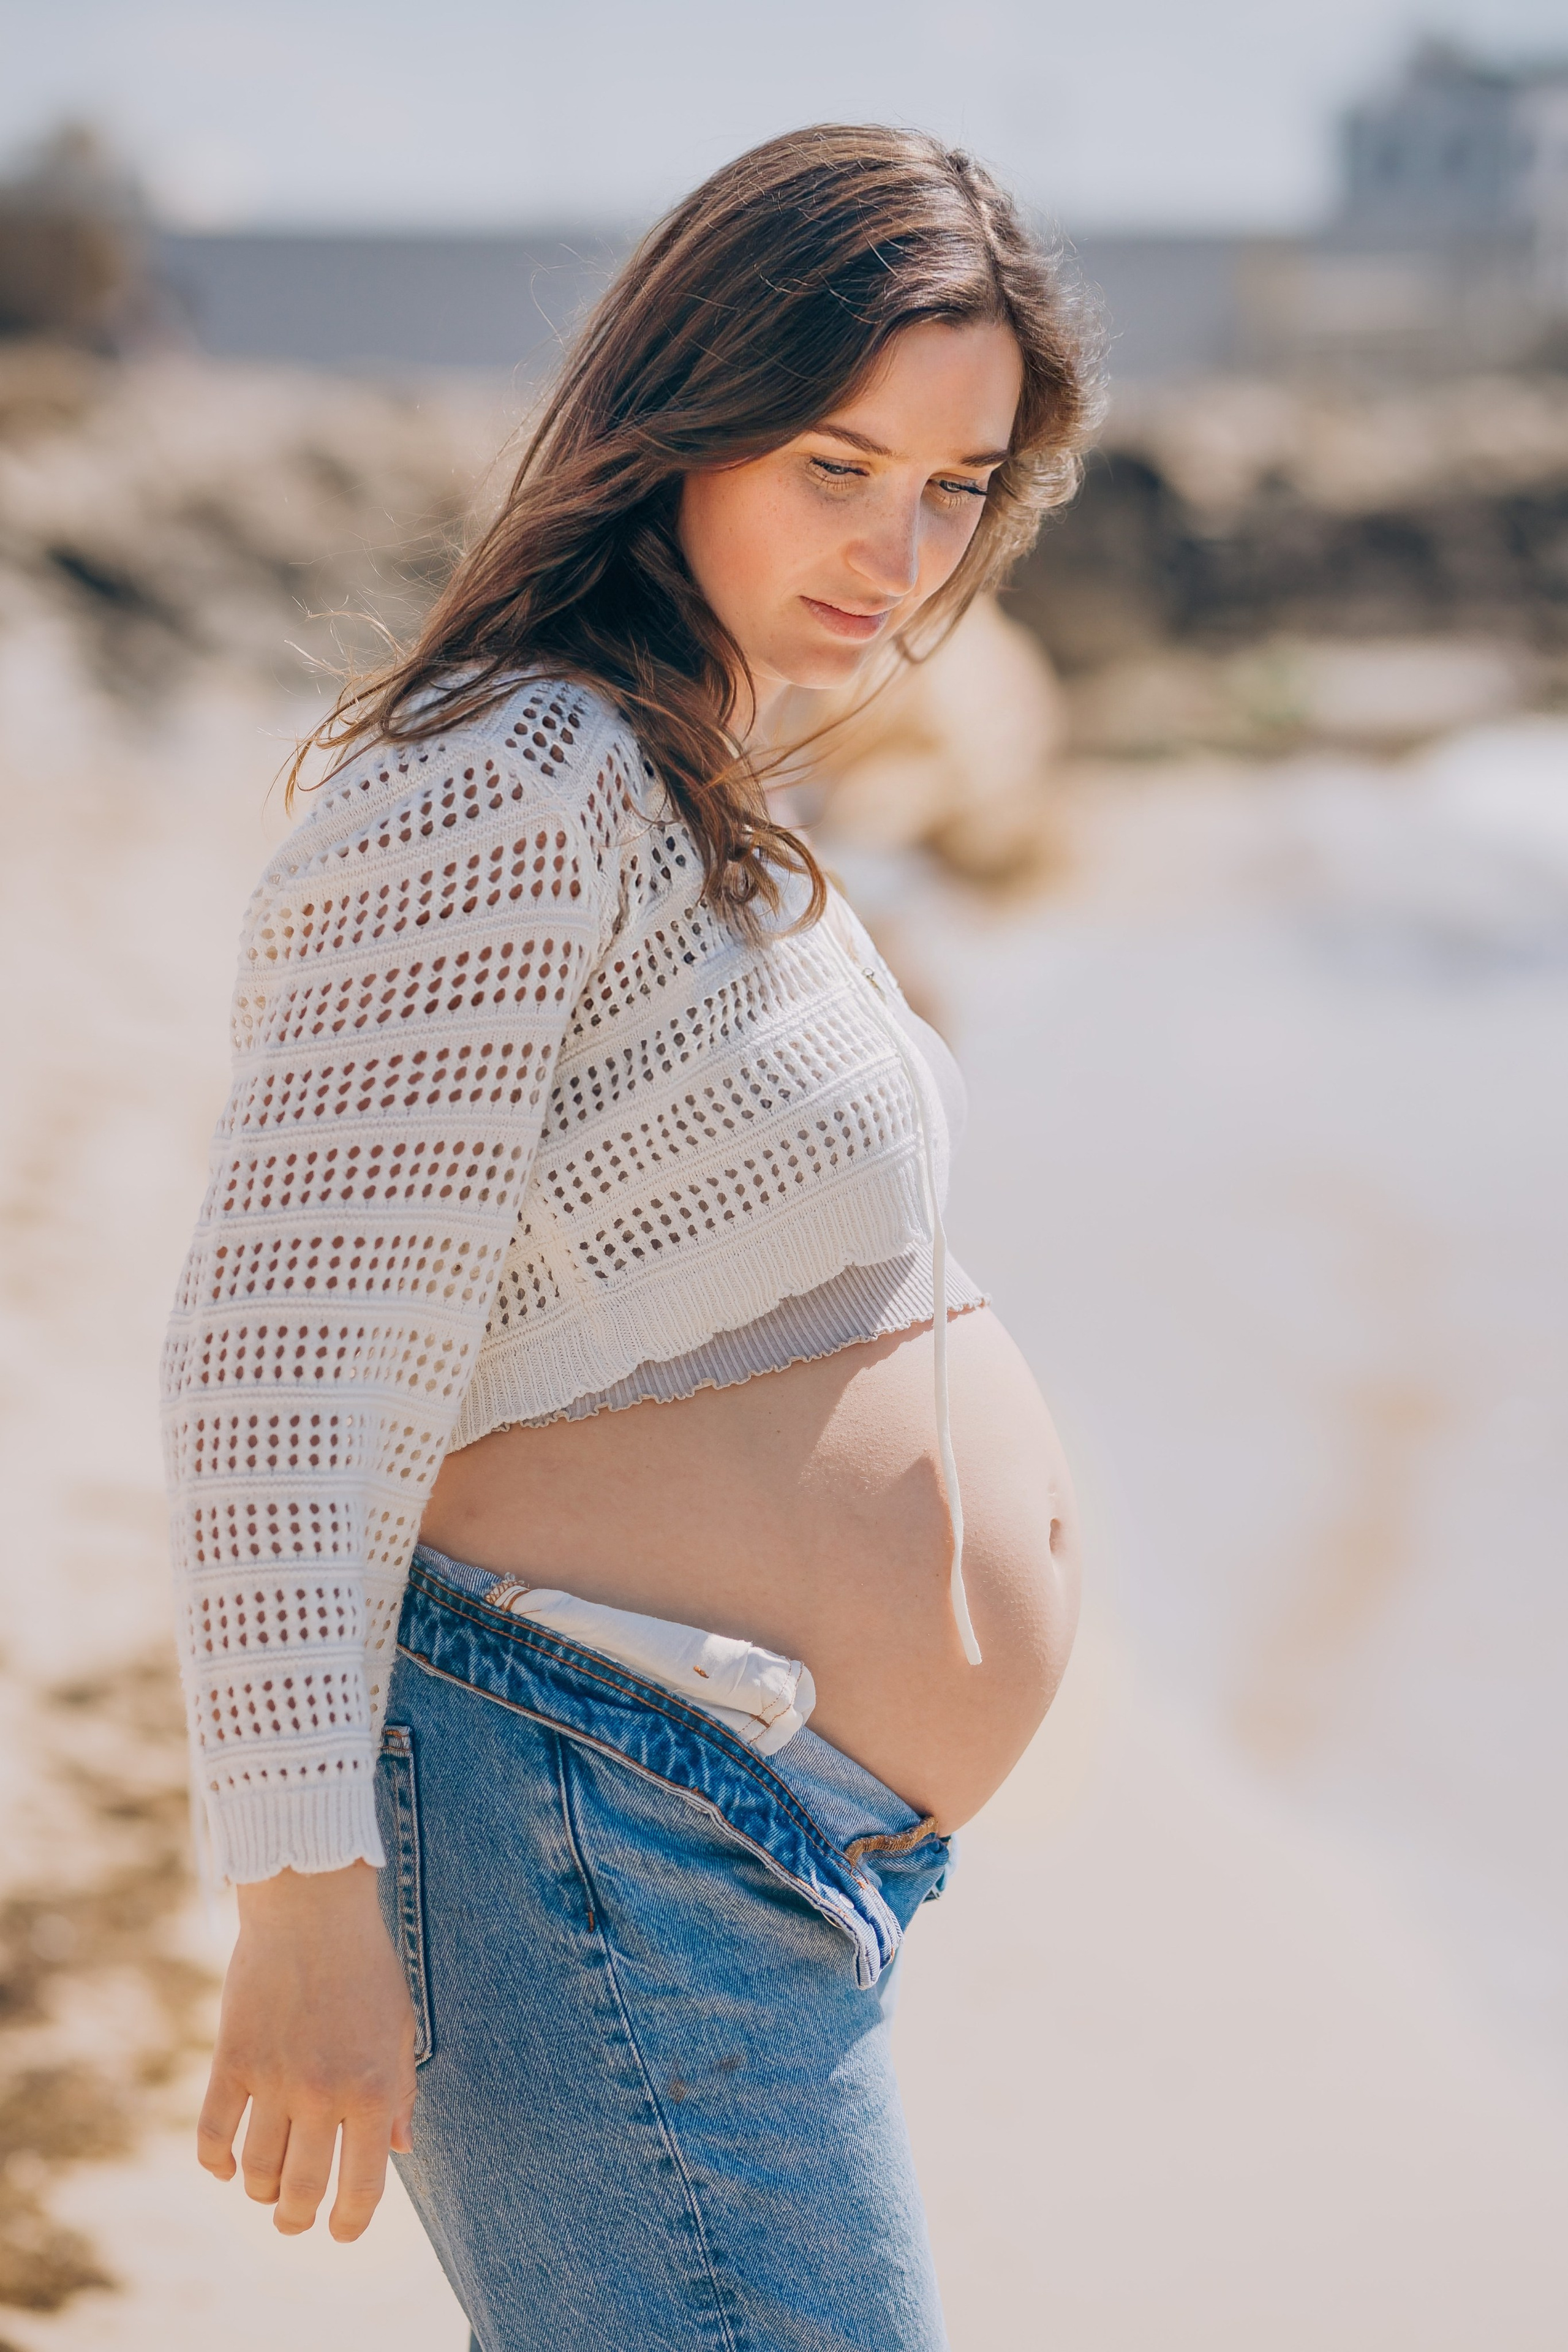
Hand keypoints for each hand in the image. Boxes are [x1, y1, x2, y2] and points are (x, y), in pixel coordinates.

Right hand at [197, 1861, 417, 2239]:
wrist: (313, 1910)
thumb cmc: (366, 1968)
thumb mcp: (399, 2028)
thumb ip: (401, 2092)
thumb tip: (399, 2151)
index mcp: (375, 2089)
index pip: (361, 2186)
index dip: (350, 2224)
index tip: (340, 2233)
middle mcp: (324, 2093)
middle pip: (301, 2190)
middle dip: (296, 2218)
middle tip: (294, 2220)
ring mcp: (275, 2079)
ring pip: (257, 2171)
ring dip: (260, 2191)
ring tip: (266, 2188)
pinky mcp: (232, 2060)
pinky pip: (212, 2134)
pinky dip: (216, 2162)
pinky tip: (225, 2166)